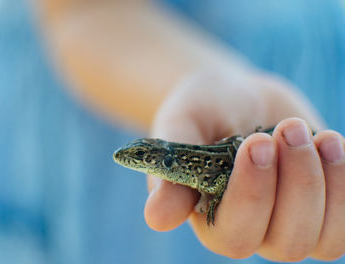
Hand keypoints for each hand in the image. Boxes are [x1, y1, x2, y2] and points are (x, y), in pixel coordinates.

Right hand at [144, 69, 344, 261]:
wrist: (233, 97)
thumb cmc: (201, 111)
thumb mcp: (179, 128)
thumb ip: (170, 170)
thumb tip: (156, 218)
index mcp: (210, 217)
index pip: (234, 235)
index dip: (252, 195)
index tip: (255, 142)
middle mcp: (252, 229)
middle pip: (287, 241)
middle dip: (296, 184)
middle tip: (286, 130)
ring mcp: (289, 220)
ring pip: (324, 238)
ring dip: (325, 183)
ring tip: (317, 136)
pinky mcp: (320, 205)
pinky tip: (331, 143)